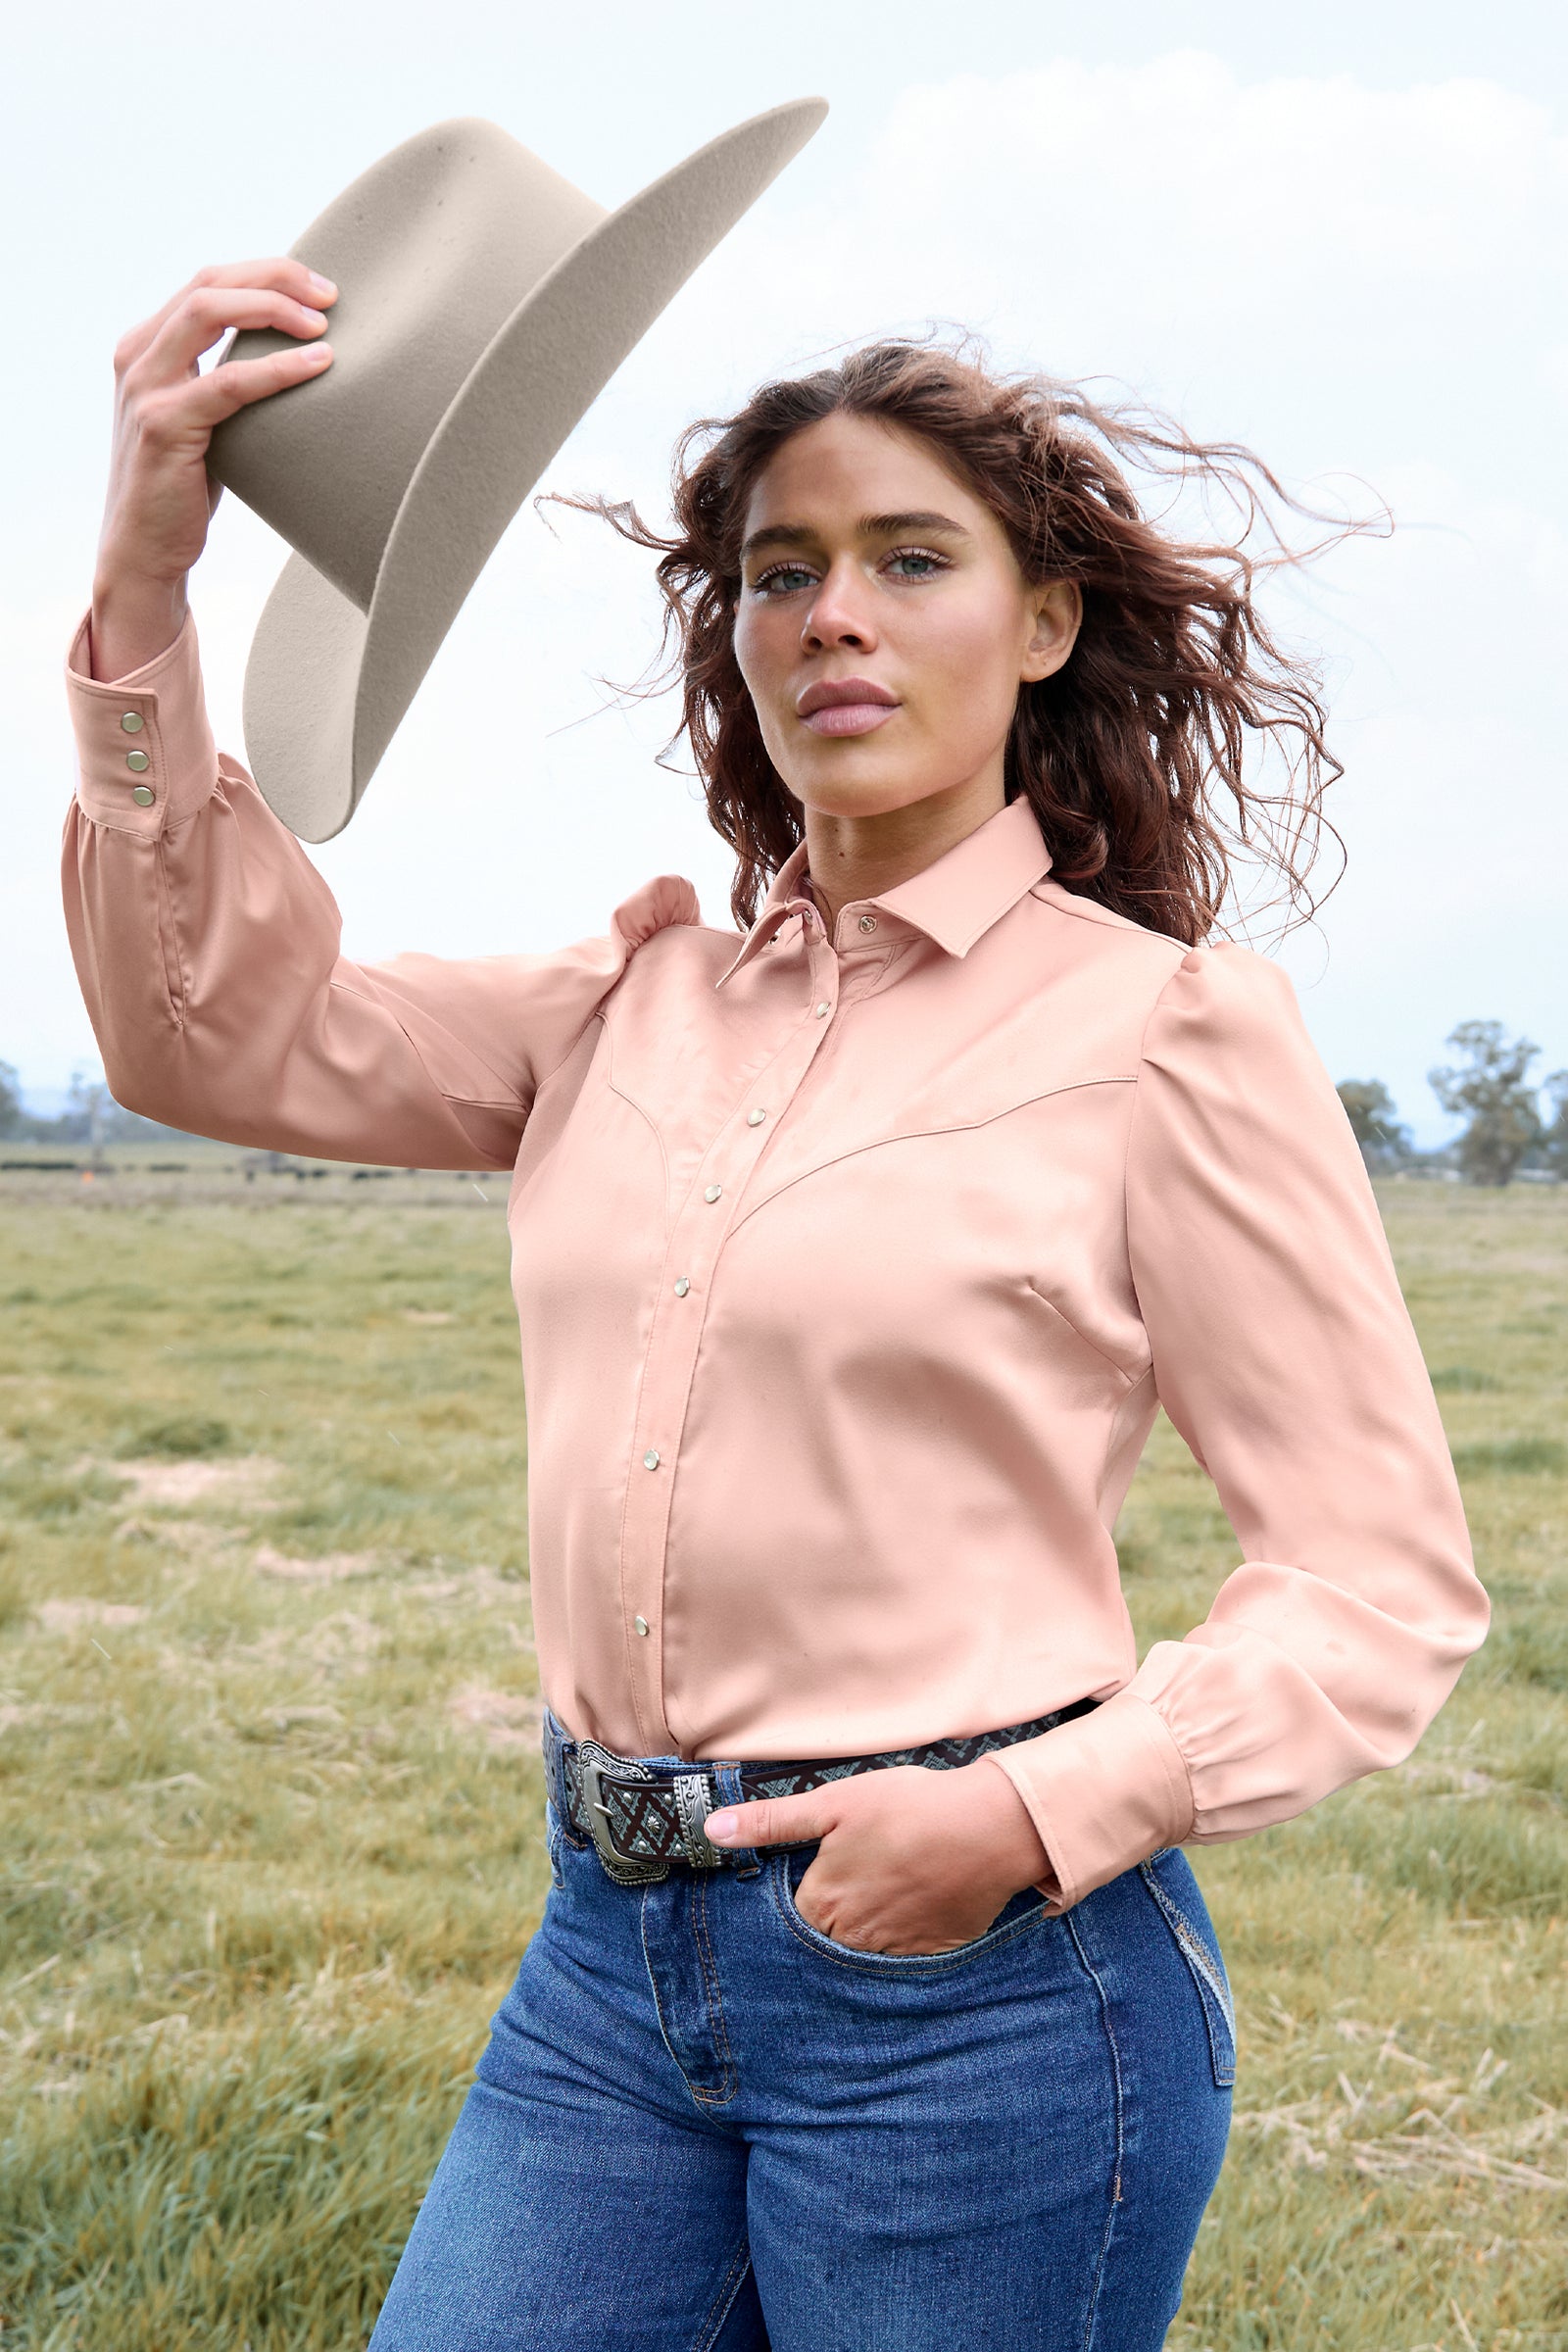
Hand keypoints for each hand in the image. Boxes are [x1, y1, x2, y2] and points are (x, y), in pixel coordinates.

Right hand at [91, 259, 338, 680]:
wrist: (144, 550)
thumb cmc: (183, 487)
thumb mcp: (203, 420)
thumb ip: (225, 382)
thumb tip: (292, 358)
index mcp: (145, 346)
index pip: (208, 282)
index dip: (265, 273)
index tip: (317, 288)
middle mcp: (137, 356)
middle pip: (209, 282)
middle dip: (274, 277)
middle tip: (330, 294)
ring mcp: (145, 387)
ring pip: (209, 311)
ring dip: (273, 309)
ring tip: (324, 323)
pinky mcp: (164, 424)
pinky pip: (229, 382)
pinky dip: (277, 368)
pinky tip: (318, 365)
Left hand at [704, 1758, 1055, 1955]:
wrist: (988, 1827)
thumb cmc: (908, 1808)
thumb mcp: (833, 1804)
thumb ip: (771, 1822)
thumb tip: (713, 1830)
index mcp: (822, 1904)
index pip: (792, 1915)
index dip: (803, 1890)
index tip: (821, 1870)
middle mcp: (852, 1939)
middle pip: (826, 1937)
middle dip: (834, 1912)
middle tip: (860, 1873)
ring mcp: (894, 1951)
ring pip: (863, 1949)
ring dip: (868, 1926)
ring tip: (889, 1885)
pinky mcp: (931, 1953)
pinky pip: (904, 1953)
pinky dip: (906, 1932)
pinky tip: (918, 1899)